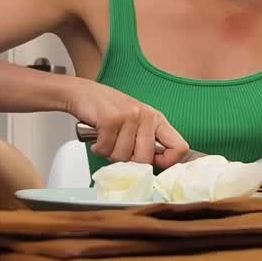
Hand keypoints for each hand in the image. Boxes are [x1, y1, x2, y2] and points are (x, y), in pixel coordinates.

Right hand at [63, 79, 186, 168]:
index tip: (152, 164)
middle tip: (117, 149)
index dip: (167, 163)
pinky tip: (98, 137)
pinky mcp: (111, 119)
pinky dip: (99, 148)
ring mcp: (129, 116)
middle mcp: (146, 116)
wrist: (82, 92)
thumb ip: (146, 141)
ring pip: (123, 156)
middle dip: (127, 162)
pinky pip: (106, 149)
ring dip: (109, 153)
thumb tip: (152, 168)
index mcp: (156, 119)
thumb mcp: (135, 122)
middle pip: (145, 159)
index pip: (179, 147)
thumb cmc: (108, 109)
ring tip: (106, 140)